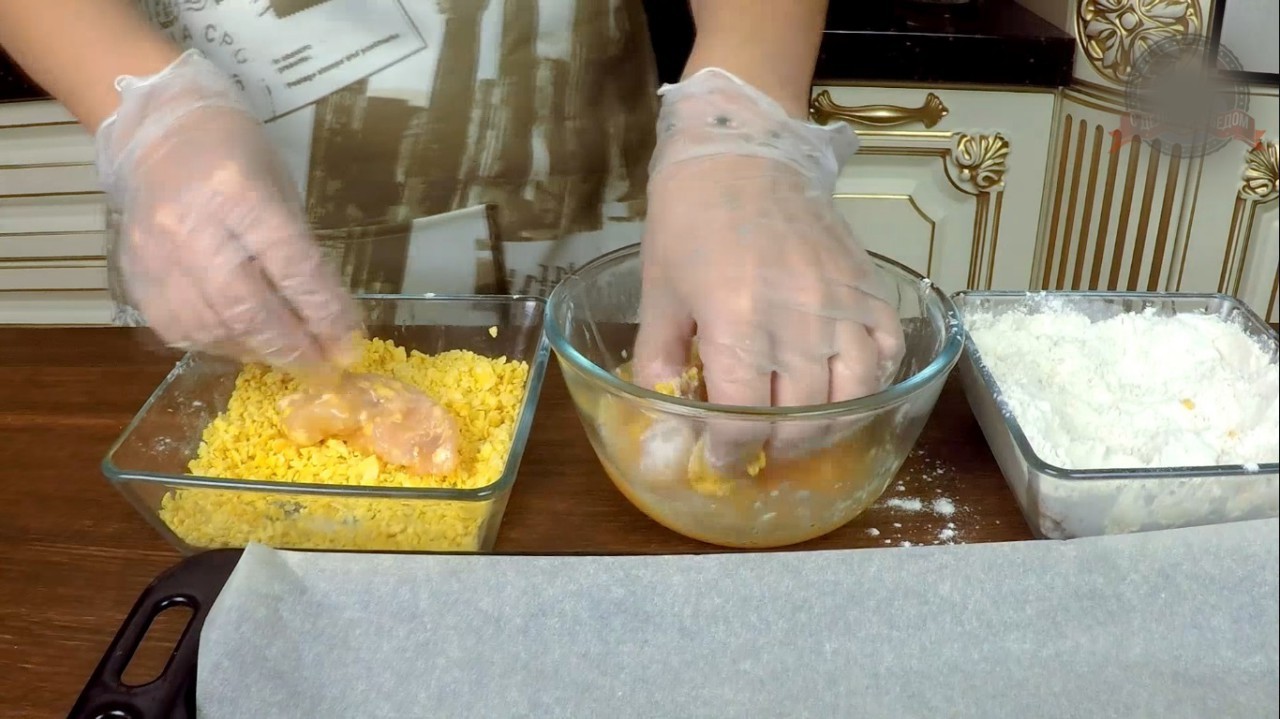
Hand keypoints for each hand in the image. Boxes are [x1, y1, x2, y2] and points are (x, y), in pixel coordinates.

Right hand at [95, 50, 360, 371]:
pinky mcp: (135, 275)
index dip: (324, 314)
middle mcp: (190, 226)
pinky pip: (177, 329)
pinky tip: (242, 343)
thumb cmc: (234, 155)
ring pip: (211, 327)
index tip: (349, 345)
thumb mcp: (280, 188)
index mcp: (237, 193)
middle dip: (291, 348)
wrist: (157, 130)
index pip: (290, 267)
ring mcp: (156, 254)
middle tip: (323, 368)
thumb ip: (300, 252)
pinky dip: (216, 345)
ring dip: (257, 351)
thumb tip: (330, 320)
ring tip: (287, 356)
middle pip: (246, 308)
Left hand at [633, 68, 905, 469]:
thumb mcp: (659, 289)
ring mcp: (840, 302)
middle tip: (759, 449)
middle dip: (777, 448)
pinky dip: (871, 384)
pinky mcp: (866, 286)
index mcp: (736, 320)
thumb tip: (664, 409)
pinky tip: (845, 392)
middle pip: (803, 418)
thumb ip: (659, 356)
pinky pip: (887, 352)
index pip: (744, 419)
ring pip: (854, 396)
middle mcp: (797, 318)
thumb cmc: (689, 218)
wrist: (743, 150)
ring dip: (828, 429)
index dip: (731, 454)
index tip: (723, 461)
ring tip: (802, 432)